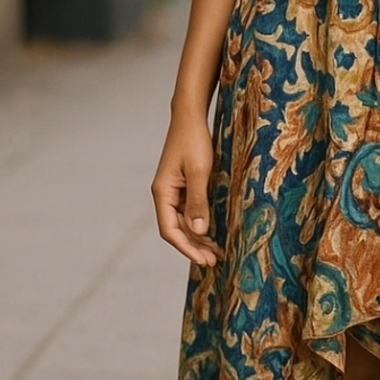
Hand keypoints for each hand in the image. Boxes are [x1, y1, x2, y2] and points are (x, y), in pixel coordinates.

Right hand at [151, 116, 223, 266]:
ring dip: (198, 238)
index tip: (203, 260)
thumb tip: (199, 231)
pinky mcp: (183, 186)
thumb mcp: (199, 171)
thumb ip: (198, 201)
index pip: (170, 230)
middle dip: (194, 247)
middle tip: (214, 261)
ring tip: (216, 253)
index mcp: (163, 193)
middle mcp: (165, 195)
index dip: (186, 248)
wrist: (190, 117)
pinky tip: (212, 233)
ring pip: (184, 223)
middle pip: (177, 230)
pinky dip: (200, 224)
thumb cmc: (193, 140)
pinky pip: (189, 212)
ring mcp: (174, 191)